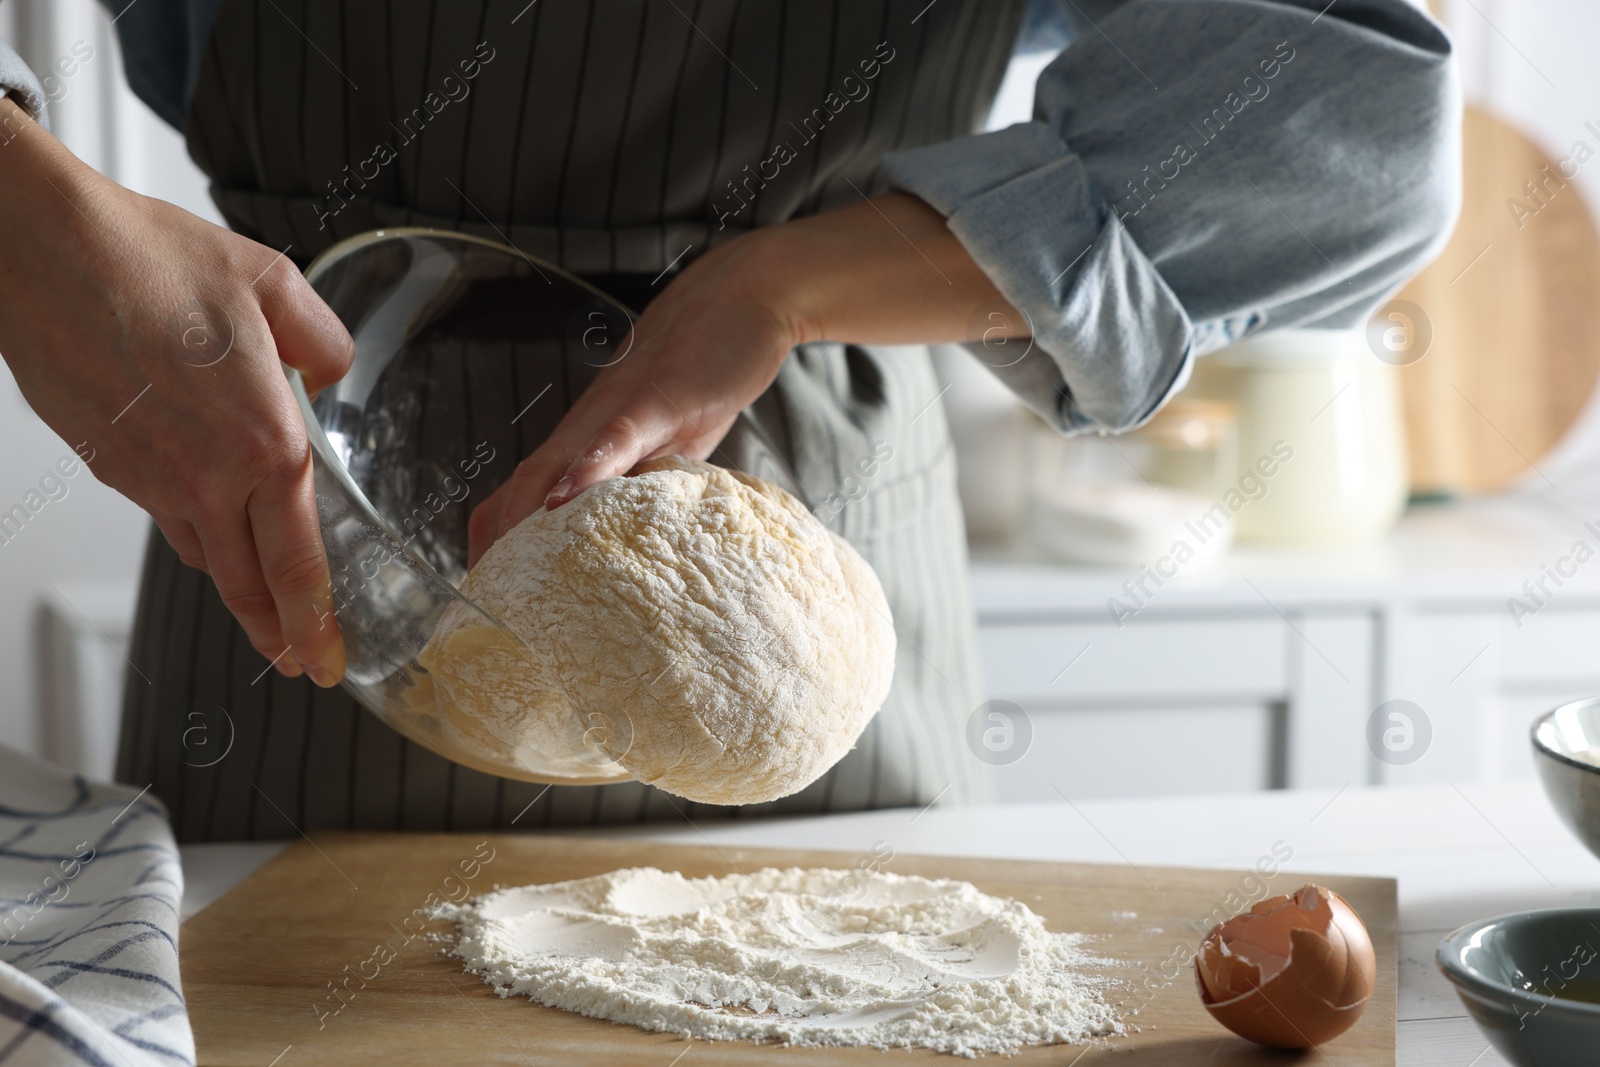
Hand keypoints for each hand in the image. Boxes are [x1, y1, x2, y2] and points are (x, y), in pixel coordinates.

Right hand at [0, 98, 353, 684]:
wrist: (43, 251)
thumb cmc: (150, 260)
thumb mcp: (276, 286)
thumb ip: (323, 342)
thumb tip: (330, 373)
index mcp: (264, 443)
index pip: (298, 561)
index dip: (316, 620)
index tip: (329, 656)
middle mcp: (208, 476)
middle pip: (250, 582)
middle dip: (280, 634)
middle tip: (302, 662)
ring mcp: (150, 478)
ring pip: (206, 556)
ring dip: (238, 593)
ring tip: (264, 616)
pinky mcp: (109, 465)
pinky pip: (165, 517)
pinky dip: (194, 536)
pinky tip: (208, 530)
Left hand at [467, 191, 1024, 563]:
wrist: (736, 302)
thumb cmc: (699, 378)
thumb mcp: (665, 452)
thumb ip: (636, 491)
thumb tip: (622, 548)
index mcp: (581, 451)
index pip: (517, 509)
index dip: (494, 557)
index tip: (490, 613)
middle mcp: (582, 435)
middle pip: (516, 499)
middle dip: (495, 558)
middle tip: (489, 616)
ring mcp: (615, 415)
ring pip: (554, 470)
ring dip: (524, 522)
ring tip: (507, 574)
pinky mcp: (657, 399)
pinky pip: (616, 436)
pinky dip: (590, 467)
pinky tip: (570, 495)